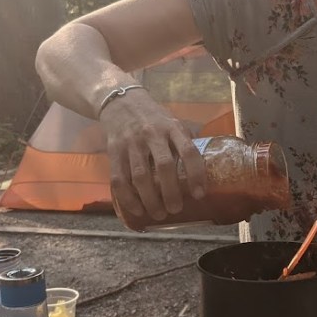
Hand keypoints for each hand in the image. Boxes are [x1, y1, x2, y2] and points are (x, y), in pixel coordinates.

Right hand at [100, 90, 207, 220]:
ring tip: (159, 214)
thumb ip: (185, 143)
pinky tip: (137, 210)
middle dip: (171, 192)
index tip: (199, 195)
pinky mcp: (114, 151)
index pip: (188, 152)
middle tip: (176, 209)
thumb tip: (203, 173)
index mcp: (172, 127)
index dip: (196, 175)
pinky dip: (128, 198)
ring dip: (150, 200)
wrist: (121, 102)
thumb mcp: (173, 123)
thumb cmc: (154, 119)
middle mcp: (152, 134)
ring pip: (140, 176)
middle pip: (164, 166)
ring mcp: (131, 143)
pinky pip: (119, 179)